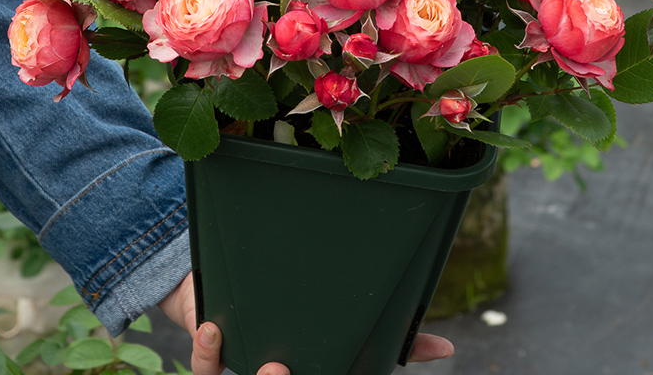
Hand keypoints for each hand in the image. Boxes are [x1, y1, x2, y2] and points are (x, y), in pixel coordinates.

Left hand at [159, 273, 454, 373]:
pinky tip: (213, 326)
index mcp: (315, 370)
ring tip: (273, 365)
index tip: (353, 374)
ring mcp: (248, 369)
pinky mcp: (214, 355)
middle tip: (299, 373)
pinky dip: (207, 350)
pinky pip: (206, 368)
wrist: (240, 286)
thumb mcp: (348, 319)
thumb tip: (446, 350)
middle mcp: (282, 374)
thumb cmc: (301, 306)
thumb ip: (397, 338)